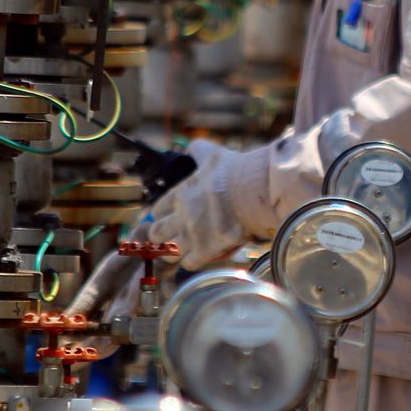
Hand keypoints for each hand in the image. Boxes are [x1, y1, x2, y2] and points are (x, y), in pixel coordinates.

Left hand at [140, 138, 248, 270]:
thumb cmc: (235, 171)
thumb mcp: (213, 154)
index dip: (161, 215)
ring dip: (174, 253)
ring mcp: (192, 235)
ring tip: (183, 252)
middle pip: (156, 234)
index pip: (157, 210)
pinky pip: (189, 264)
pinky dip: (192, 262)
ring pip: (169, 253)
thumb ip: (199, 151)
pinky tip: (199, 257)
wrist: (254, 191)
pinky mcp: (205, 250)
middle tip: (171, 237)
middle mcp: (181, 216)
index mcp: (180, 195)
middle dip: (161, 237)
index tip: (168, 217)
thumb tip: (192, 147)